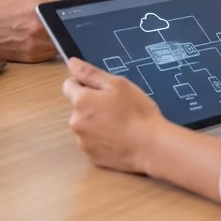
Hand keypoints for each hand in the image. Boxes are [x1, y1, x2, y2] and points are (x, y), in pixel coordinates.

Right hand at [0, 0, 81, 61]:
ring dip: (61, 34)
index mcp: (38, 8)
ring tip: (52, 25)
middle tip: (68, 15)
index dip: (77, 5)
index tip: (82, 4)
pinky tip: (43, 36)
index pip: (69, 7)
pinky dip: (51, 44)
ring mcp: (35, 46)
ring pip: (61, 40)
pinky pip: (51, 52)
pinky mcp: (31, 58)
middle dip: (69, 21)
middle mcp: (38, 30)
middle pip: (67, 26)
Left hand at [62, 58, 168, 172]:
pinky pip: (91, 142)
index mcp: (81, 101)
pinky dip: (100, 139)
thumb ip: (91, 73)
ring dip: (94, 122)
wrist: (151, 146)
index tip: (102, 90)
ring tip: (118, 124)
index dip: (84, 84)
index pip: (69, 85)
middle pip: (77, 107)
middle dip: (91, 104)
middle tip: (115, 106)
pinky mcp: (91, 157)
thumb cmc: (137, 111)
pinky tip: (117, 138)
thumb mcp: (117, 84)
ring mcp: (83, 142)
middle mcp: (76, 123)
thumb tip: (72, 63)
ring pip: (84, 125)